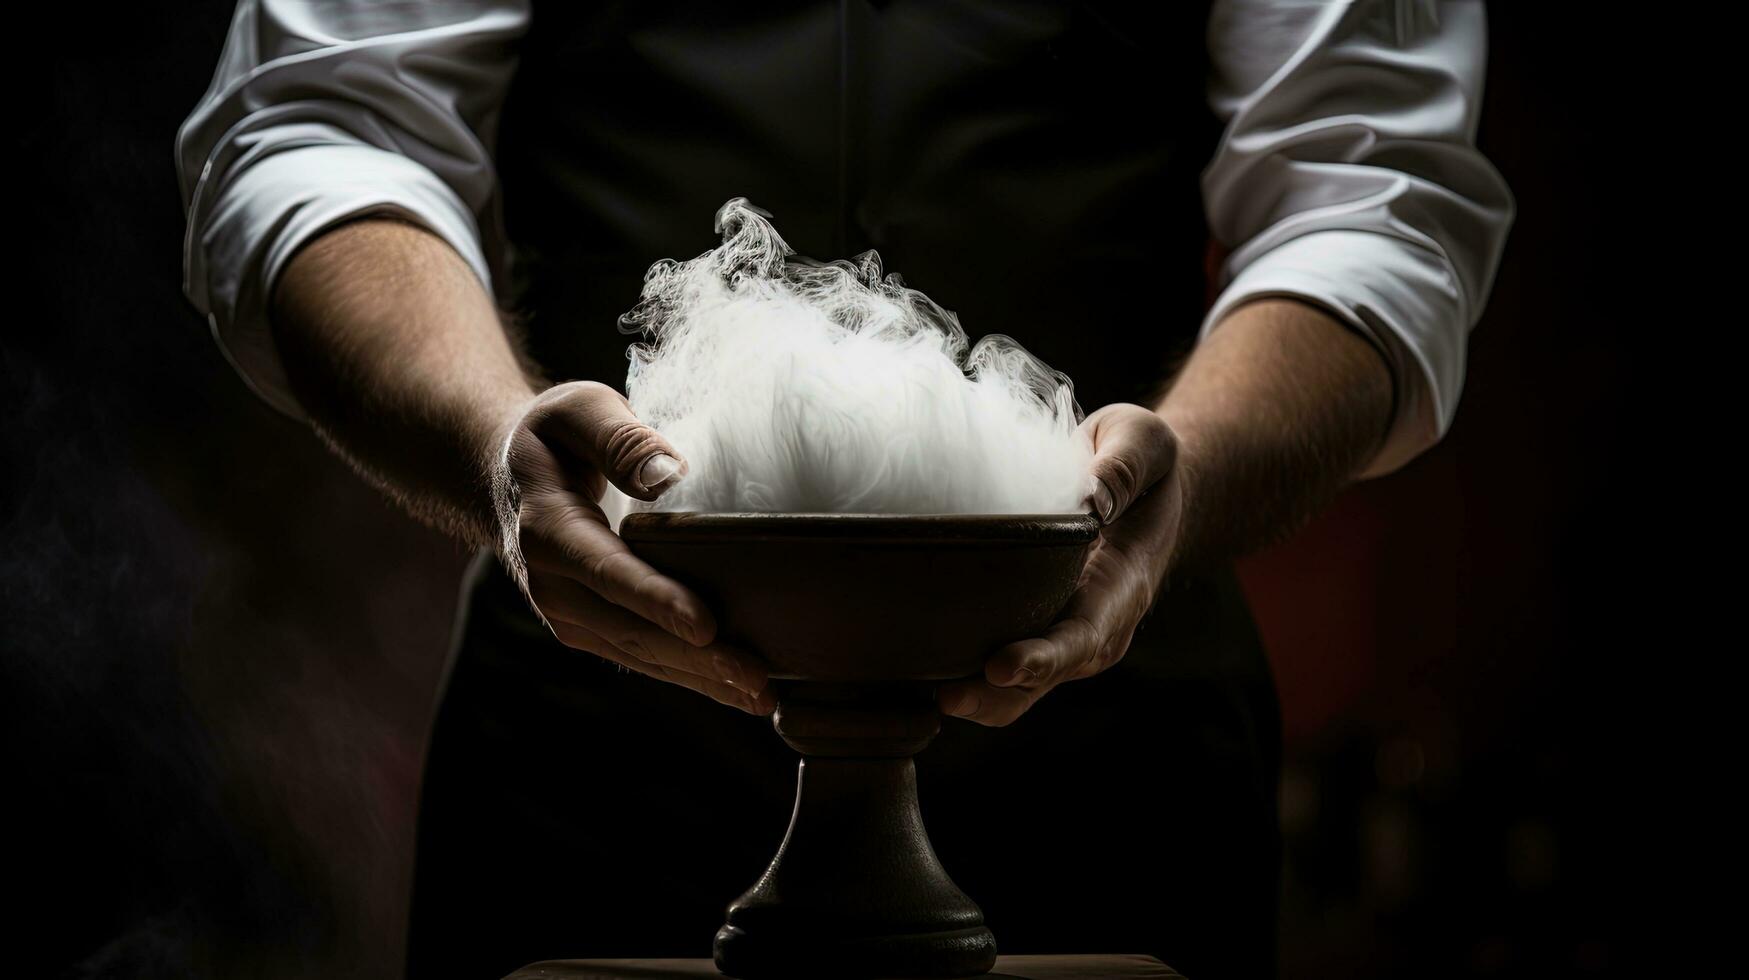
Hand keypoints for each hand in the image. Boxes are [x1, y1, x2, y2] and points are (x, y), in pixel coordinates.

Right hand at [503, 381, 774, 714]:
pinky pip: (642, 658)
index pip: (607, 571)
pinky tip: (738, 691)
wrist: (507, 478)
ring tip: (762, 696)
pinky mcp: (590, 629)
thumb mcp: (579, 411)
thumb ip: (621, 438)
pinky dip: (690, 677)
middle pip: (630, 629)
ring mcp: (568, 615)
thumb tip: (670, 476)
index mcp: (548, 529)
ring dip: (702, 680)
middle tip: (757, 678)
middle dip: (696, 659)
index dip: (656, 600)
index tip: (705, 626)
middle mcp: (552, 585)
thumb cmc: (555, 436)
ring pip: (640, 655)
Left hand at [937, 403, 1181, 725]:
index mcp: (1122, 588)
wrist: (1149, 488)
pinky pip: (996, 664)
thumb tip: (1093, 497)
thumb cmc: (1143, 462)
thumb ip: (1124, 466)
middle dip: (996, 695)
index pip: (1084, 636)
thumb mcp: (1145, 442)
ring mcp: (1060, 632)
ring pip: (1016, 687)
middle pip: (1043, 679)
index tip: (1003, 666)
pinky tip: (914, 676)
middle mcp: (1093, 625)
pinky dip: (960, 674)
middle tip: (949, 698)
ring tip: (923, 696)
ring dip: (975, 697)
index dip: (1044, 658)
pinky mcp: (1031, 625)